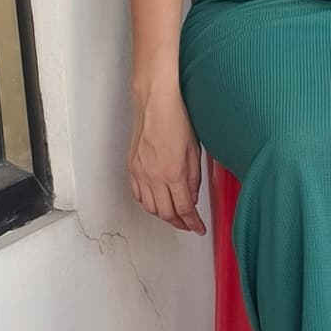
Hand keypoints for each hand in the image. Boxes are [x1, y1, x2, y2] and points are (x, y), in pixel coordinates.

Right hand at [127, 83, 206, 233]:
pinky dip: (147, 203)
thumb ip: (194, 178)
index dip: (192, 223)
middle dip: (179, 223)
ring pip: (150, 207)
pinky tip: (155, 201)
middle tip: (189, 224)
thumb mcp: (194, 151)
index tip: (198, 228)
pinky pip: (137, 194)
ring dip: (163, 215)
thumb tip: (192, 197)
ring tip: (174, 215)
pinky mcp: (131, 166)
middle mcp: (154, 176)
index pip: (184, 209)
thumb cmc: (176, 119)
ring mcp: (140, 172)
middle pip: (166, 213)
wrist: (155, 102)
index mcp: (174, 173)